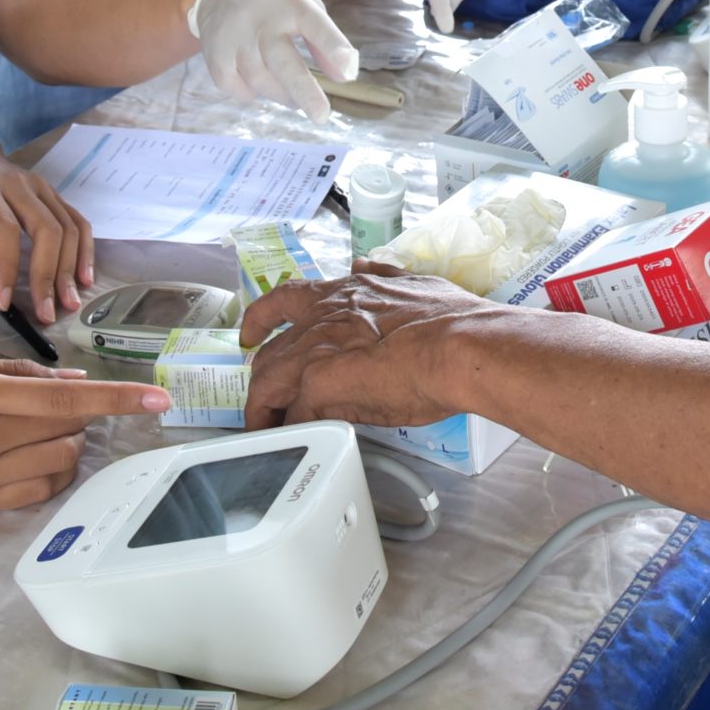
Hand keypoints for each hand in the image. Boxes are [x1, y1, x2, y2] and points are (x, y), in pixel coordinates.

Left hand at [0, 126, 93, 322]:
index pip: (5, 229)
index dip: (7, 267)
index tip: (3, 302)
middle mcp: (18, 184)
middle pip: (46, 229)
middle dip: (48, 274)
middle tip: (46, 311)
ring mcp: (40, 187)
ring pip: (66, 227)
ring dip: (70, 267)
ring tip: (68, 302)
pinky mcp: (52, 192)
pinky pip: (76, 220)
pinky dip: (85, 249)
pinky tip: (83, 277)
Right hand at [0, 357, 167, 523]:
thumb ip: (5, 373)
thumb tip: (63, 377)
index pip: (65, 397)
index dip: (117, 397)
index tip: (157, 397)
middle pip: (68, 430)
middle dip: (80, 416)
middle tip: (61, 407)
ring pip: (59, 464)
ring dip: (66, 447)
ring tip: (40, 435)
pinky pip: (34, 494)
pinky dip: (47, 476)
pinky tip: (31, 461)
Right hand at [186, 0, 358, 121]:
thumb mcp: (304, 2)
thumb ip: (324, 38)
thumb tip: (343, 77)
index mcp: (290, 1)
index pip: (315, 25)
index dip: (332, 48)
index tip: (348, 71)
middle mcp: (260, 18)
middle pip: (282, 61)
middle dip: (304, 91)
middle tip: (321, 115)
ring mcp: (233, 35)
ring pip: (259, 79)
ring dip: (281, 95)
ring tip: (295, 98)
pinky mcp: (214, 51)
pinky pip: (232, 84)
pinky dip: (248, 93)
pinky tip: (258, 86)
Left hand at [243, 270, 508, 429]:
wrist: (458, 346)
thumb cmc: (449, 321)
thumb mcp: (411, 283)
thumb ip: (382, 277)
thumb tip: (364, 266)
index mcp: (342, 294)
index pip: (285, 298)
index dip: (261, 317)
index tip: (251, 333)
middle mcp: (321, 318)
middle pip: (270, 352)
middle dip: (264, 379)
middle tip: (267, 401)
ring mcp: (315, 350)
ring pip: (268, 383)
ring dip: (265, 410)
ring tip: (269, 431)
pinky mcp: (318, 384)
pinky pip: (292, 415)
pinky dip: (290, 430)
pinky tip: (294, 443)